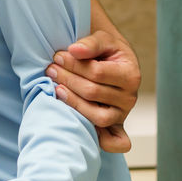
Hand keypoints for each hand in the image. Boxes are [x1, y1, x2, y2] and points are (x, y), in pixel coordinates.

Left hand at [46, 30, 140, 153]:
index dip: (73, 65)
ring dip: (72, 103)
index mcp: (131, 75)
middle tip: (51, 69)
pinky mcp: (115, 126)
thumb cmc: (106, 51)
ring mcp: (122, 114)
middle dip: (67, 79)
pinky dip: (103, 141)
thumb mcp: (103, 39)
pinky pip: (114, 142)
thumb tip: (74, 50)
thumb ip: (91, 43)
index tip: (57, 56)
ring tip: (56, 88)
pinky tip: (82, 128)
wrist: (113, 62)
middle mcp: (130, 98)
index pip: (96, 73)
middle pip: (92, 93)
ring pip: (96, 116)